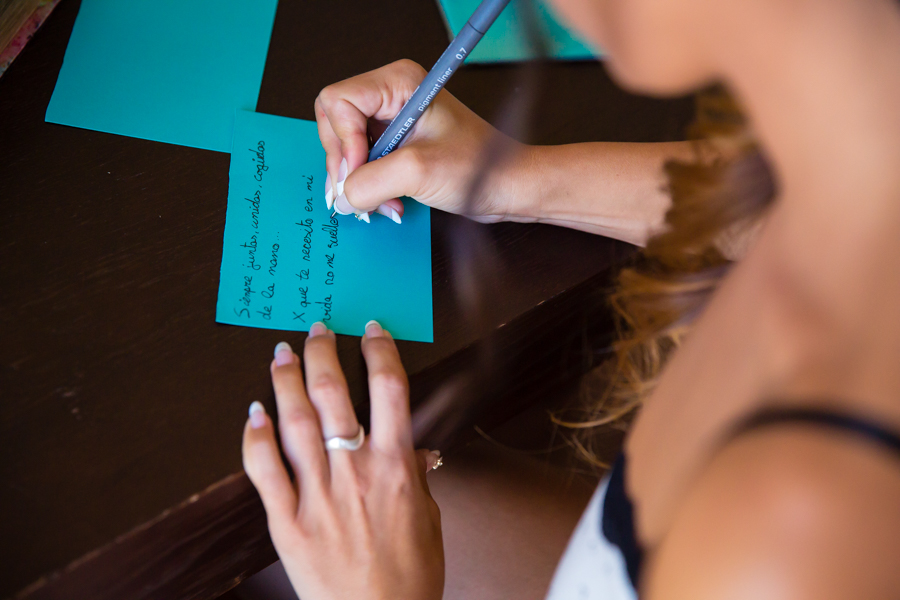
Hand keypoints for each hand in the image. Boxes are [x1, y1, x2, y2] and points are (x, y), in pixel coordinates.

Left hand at [242, 321, 443, 599]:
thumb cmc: (409, 577)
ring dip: (285, 380)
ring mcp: (317, 494)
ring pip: (294, 421)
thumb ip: (416, 476)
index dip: (379, 350)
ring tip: (281, 355)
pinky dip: (255, 437)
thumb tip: (416, 449)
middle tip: (316, 330)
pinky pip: (264, 471)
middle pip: (334, 393)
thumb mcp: (428, 519)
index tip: (370, 330)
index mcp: (395, 467)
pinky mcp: (286, 521)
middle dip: (323, 352)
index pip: (390, 389)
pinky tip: (253, 412)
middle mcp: (354, 472)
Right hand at [315, 59, 523, 222]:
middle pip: (334, 124)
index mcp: (398, 82)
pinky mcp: (396, 144)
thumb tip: (341, 197)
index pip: (337, 101)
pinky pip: (361, 163)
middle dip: (345, 163)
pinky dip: (368, 187)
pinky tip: (389, 201)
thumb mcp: (417, 173)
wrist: (508, 186)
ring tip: (384, 202)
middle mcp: (391, 95)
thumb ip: (370, 182)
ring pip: (345, 148)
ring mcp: (392, 121)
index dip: (341, 140)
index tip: (359, 170)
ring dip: (358, 181)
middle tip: (363, 192)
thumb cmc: (479, 168)